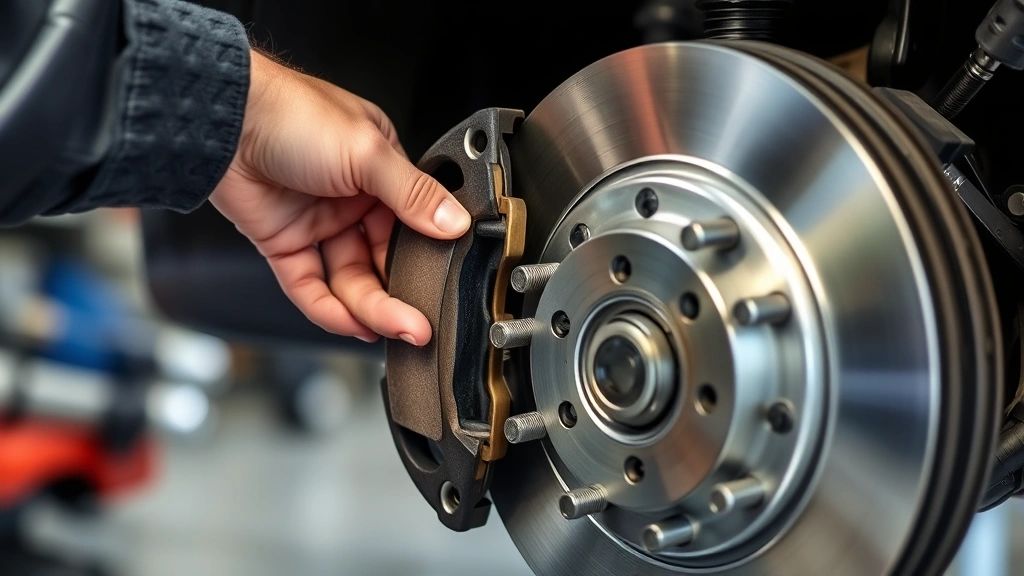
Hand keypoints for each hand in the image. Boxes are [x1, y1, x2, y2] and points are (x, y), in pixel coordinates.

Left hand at [209, 50, 469, 344]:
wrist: (223, 122)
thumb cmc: (291, 114)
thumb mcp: (368, 153)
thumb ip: (413, 194)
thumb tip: (455, 221)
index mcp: (380, 170)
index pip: (412, 225)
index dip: (424, 258)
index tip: (438, 288)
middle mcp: (352, 198)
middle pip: (381, 259)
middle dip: (399, 295)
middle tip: (417, 324)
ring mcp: (318, 222)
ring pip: (349, 278)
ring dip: (368, 308)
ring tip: (388, 329)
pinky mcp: (284, 243)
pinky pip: (310, 286)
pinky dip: (328, 309)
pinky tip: (349, 324)